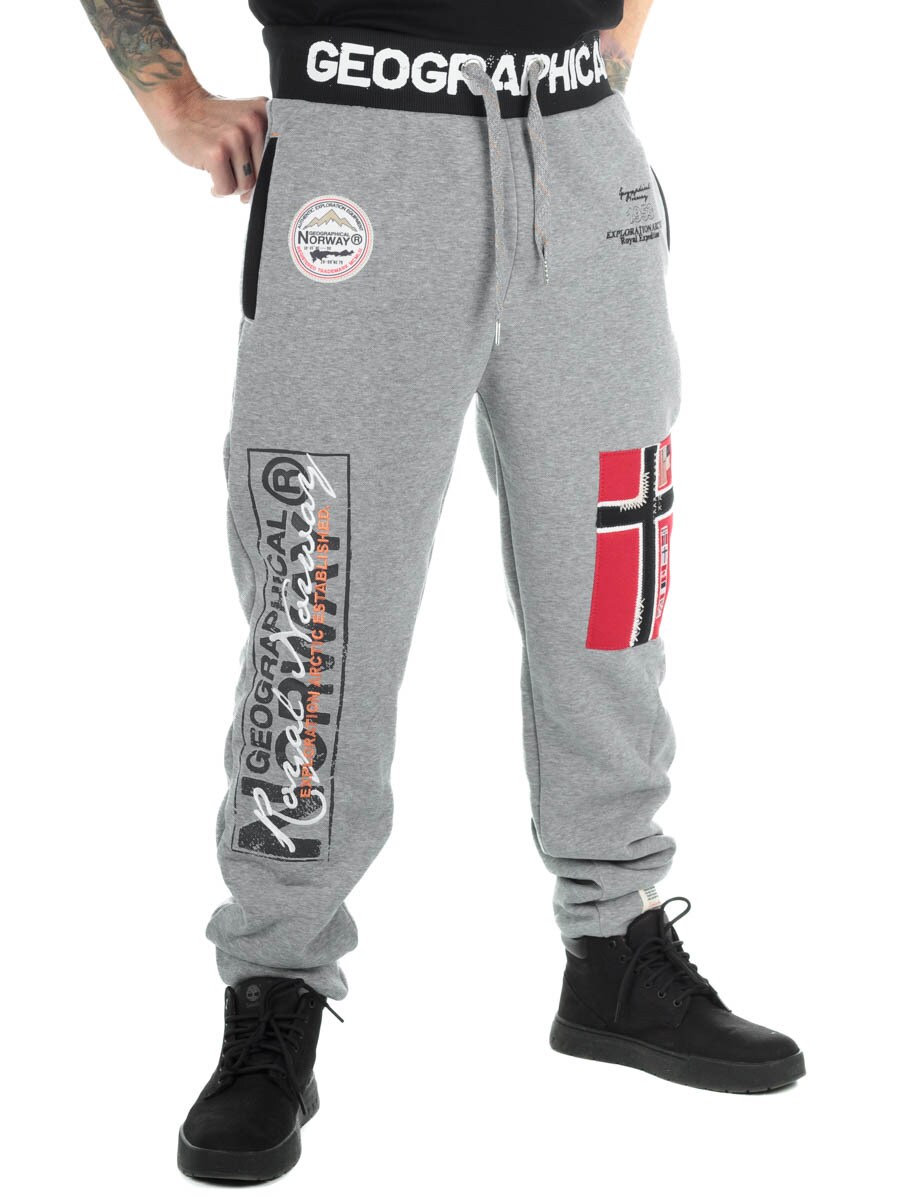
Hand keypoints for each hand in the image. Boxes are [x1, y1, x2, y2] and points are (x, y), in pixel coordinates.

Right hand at [143, 83, 268, 203]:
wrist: (176, 104)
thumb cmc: (209, 120)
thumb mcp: (244, 121)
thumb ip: (259, 147)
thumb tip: (254, 196)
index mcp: (265, 114)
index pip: (278, 158)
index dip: (265, 175)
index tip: (251, 175)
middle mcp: (254, 124)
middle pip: (263, 175)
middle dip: (246, 182)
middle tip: (230, 174)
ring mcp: (235, 138)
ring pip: (245, 185)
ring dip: (232, 186)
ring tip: (220, 174)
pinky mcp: (217, 153)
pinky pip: (227, 188)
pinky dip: (219, 191)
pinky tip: (212, 182)